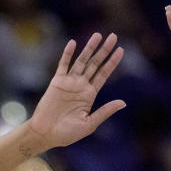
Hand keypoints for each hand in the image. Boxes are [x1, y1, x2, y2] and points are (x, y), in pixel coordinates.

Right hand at [28, 34, 125, 149]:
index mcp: (90, 95)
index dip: (112, 63)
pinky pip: (63, 65)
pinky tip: (74, 43)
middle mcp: (81, 86)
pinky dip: (68, 54)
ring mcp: (69, 82)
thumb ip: (105, 111)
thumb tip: (123, 103)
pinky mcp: (57, 82)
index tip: (121, 50)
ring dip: (90, 48)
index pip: (104, 74)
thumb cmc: (68, 133)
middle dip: (104, 50)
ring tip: (98, 35)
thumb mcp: (90, 123)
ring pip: (82, 61)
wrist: (46, 134)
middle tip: (114, 36)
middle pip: (95, 64)